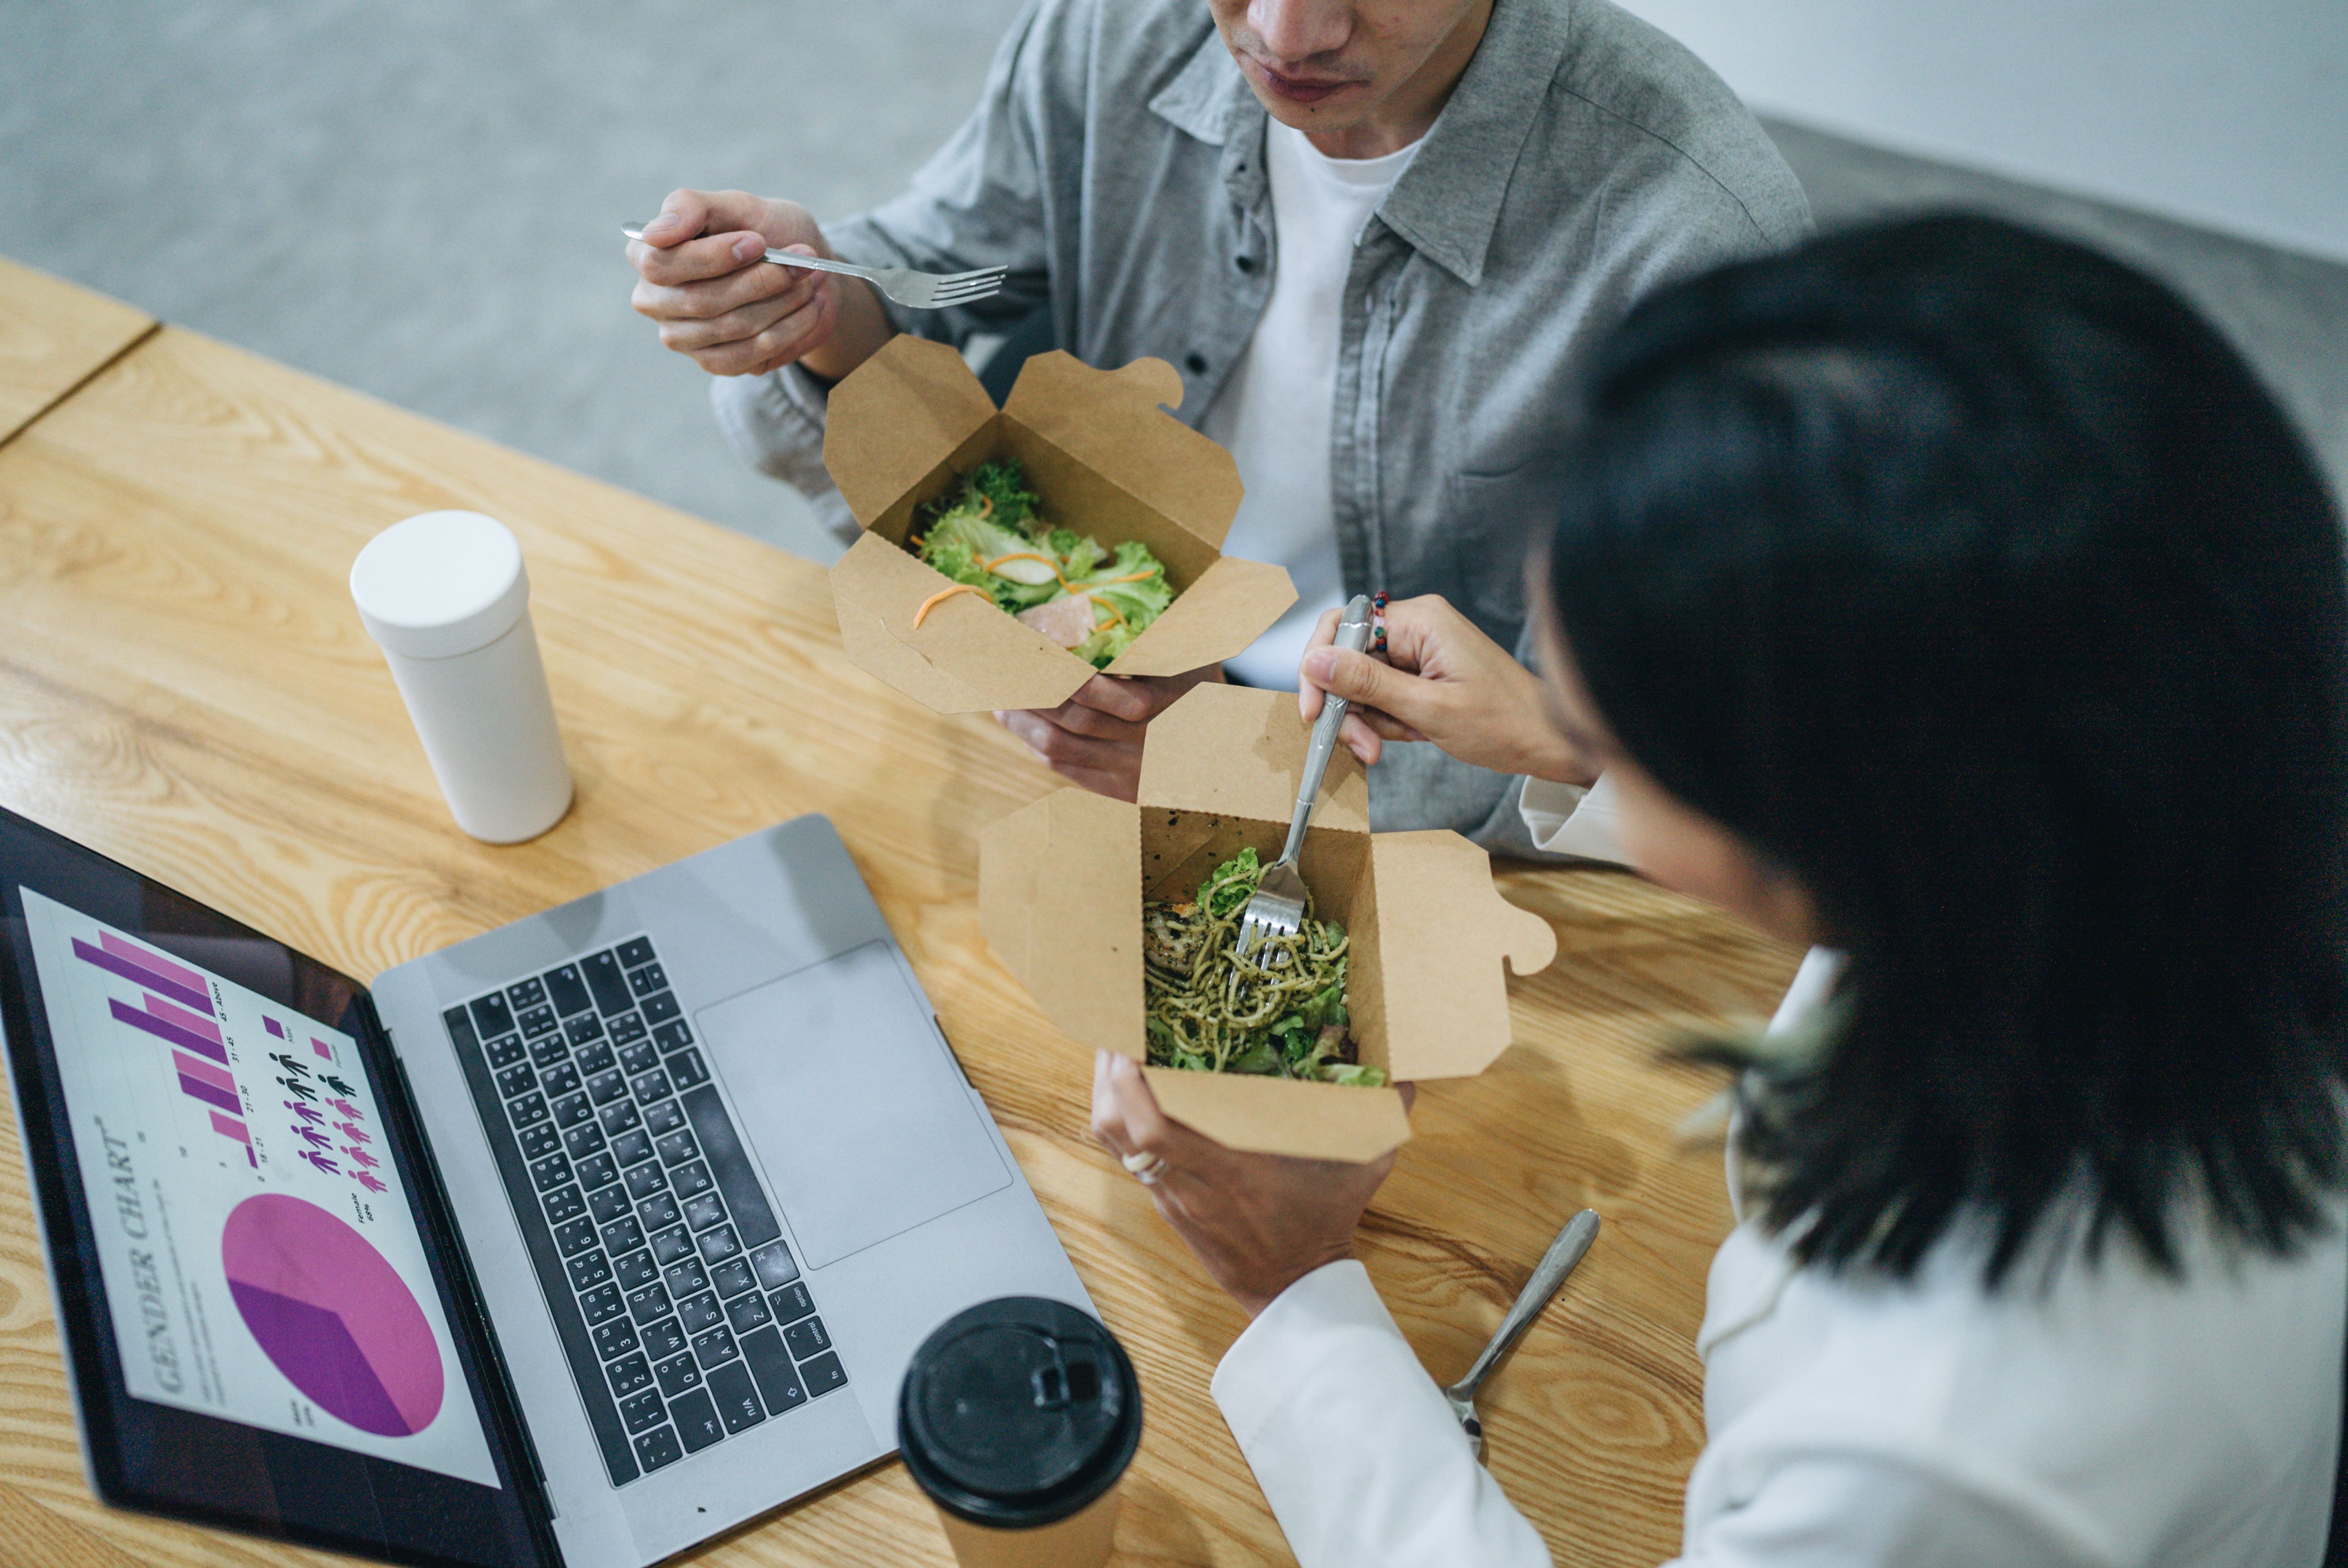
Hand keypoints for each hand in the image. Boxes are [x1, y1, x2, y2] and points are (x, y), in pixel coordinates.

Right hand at [626, 187, 891, 381]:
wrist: (801, 269)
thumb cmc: (761, 231)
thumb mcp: (734, 205)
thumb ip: (691, 207)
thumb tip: (654, 233)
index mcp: (647, 256)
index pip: (660, 264)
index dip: (713, 256)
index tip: (759, 242)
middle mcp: (655, 301)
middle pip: (700, 300)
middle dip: (759, 280)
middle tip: (800, 262)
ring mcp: (683, 337)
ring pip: (731, 327)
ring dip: (781, 302)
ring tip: (808, 279)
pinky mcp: (715, 362)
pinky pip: (750, 355)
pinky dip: (789, 329)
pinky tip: (810, 307)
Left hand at [996, 665, 1223, 799]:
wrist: (1237, 751)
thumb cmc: (1205, 693)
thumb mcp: (1187, 660)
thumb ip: (1147, 645)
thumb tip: (1089, 616)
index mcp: (1156, 700)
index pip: (1083, 685)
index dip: (1045, 671)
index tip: (1021, 653)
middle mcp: (1142, 738)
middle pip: (1066, 717)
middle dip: (1026, 698)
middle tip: (1002, 679)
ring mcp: (1132, 769)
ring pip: (1060, 748)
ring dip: (1024, 728)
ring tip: (1005, 707)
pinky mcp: (1125, 792)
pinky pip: (1071, 773)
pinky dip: (1042, 753)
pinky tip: (1028, 736)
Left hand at [1091, 1051, 1403, 1317]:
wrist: (1295, 1291)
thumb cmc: (1323, 1225)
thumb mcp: (1360, 1169)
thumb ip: (1383, 1118)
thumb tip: (1406, 1074)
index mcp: (1227, 1170)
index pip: (1156, 1131)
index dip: (1132, 1086)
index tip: (1130, 1041)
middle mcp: (1187, 1181)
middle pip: (1118, 1126)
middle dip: (1106, 1073)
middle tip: (1115, 1025)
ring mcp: (1170, 1192)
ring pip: (1112, 1138)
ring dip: (1104, 1090)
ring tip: (1114, 1046)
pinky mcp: (1164, 1200)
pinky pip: (1124, 1152)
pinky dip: (1116, 1115)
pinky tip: (1125, 1086)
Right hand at [1299, 595, 1593, 783]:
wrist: (1547, 740)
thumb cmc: (1504, 722)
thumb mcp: (1429, 709)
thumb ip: (1368, 685)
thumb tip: (1315, 661)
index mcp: (1420, 620)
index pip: (1342, 628)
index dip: (1320, 669)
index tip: (1314, 713)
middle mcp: (1417, 627)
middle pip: (1349, 659)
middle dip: (1350, 707)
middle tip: (1364, 746)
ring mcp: (1421, 650)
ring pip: (1363, 683)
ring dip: (1373, 720)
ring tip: (1407, 737)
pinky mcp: (1424, 672)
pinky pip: (1384, 695)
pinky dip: (1389, 721)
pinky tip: (1416, 733)